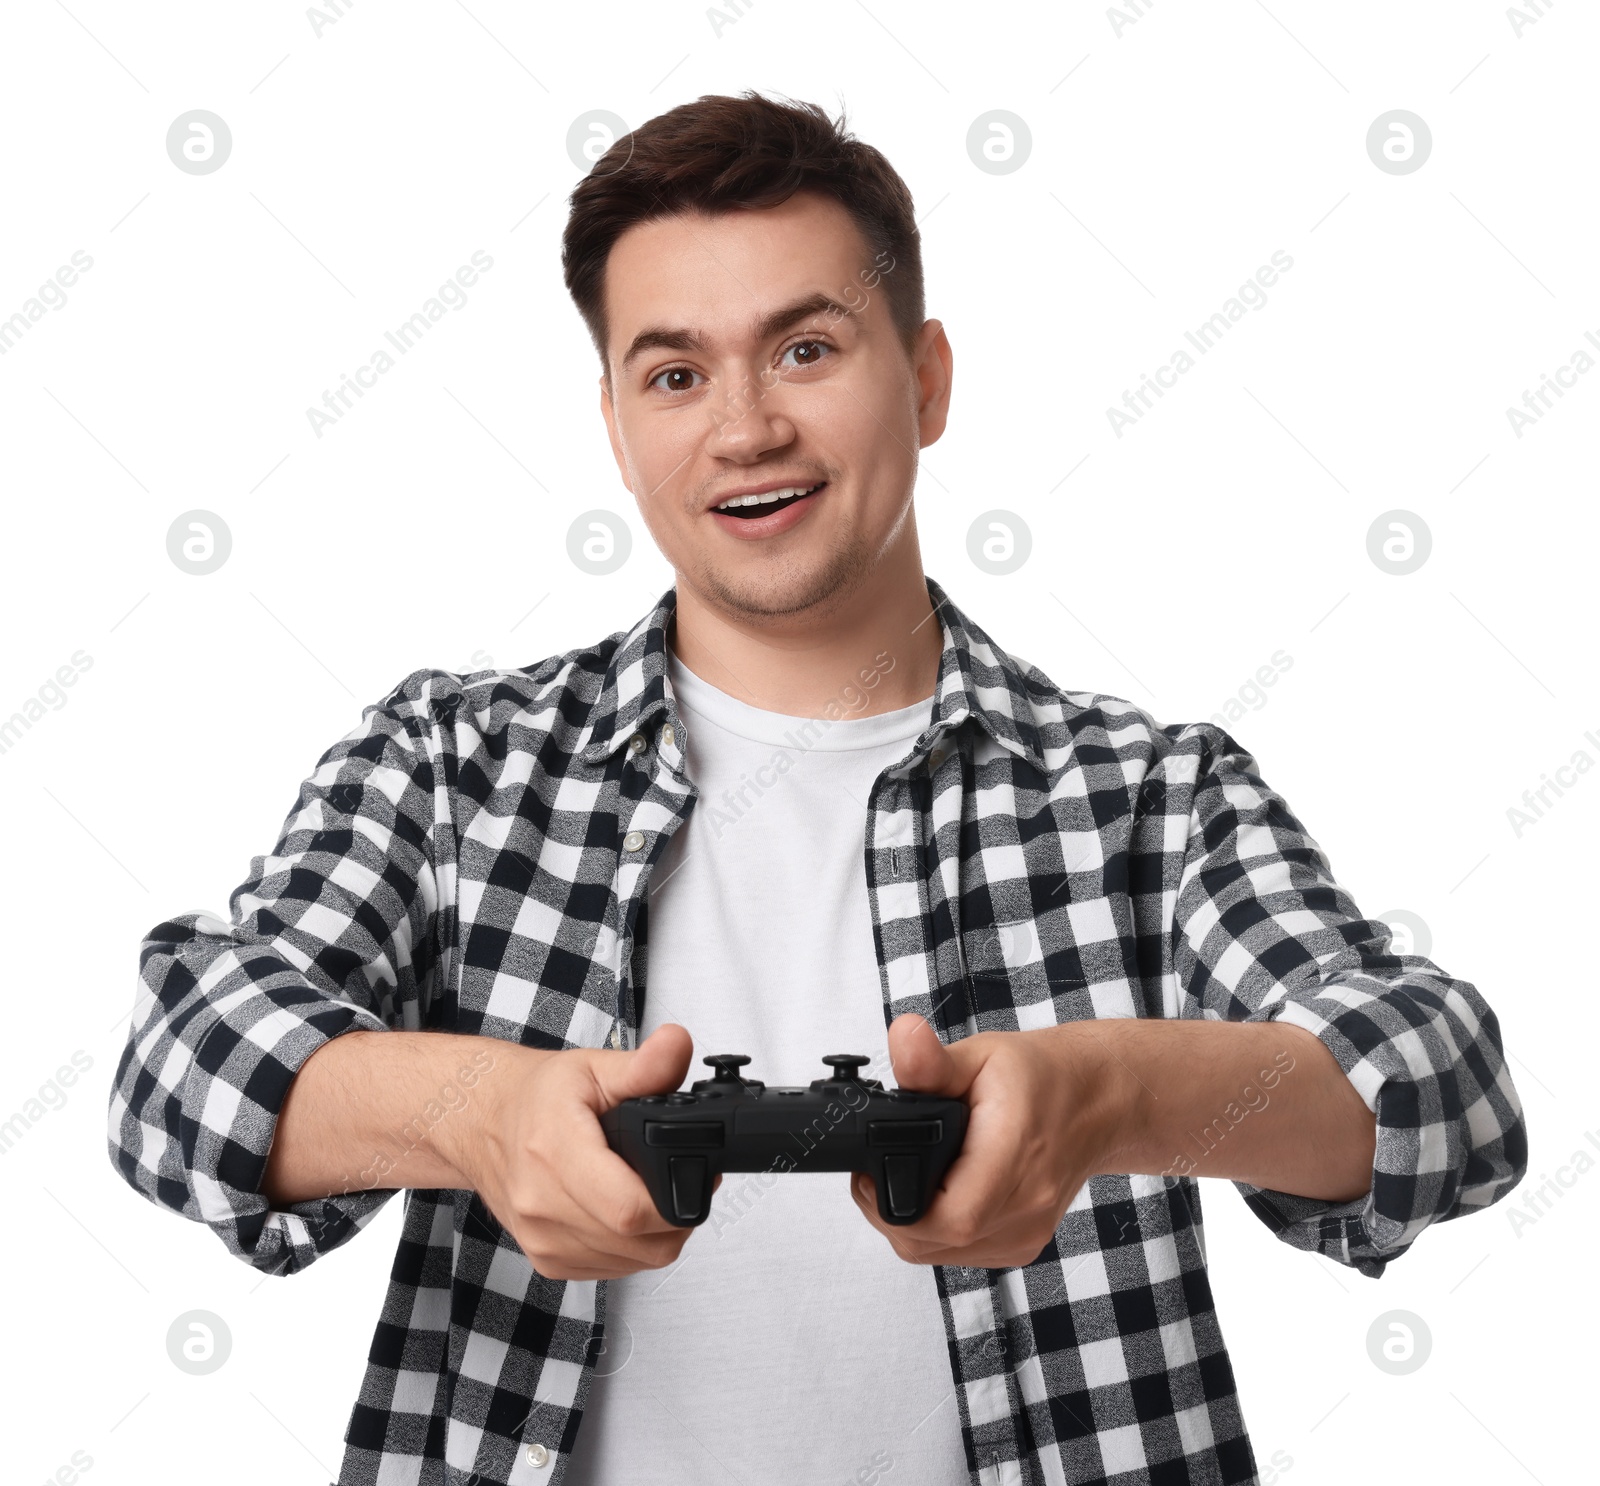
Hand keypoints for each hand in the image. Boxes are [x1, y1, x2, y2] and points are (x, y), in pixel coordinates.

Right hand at [439, 1023, 707, 1280]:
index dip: (674, 1200)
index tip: (694, 1176)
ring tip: (652, 1191)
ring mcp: (542, 1240)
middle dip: (676, 1216)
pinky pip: (612, 1271)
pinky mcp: (547, 1261)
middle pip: (637, 1241)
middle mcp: (542, 1205)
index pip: (628, 1209)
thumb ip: (644, 1065)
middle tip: (681, 1180)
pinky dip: (632, 1248)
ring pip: (632, 1262)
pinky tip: (627, 1213)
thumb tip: (678, 1045)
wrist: (482, 1124)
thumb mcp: (593, 1067)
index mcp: (554, 1153)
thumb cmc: (534, 1097)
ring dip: (656, 1235)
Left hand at [850, 1013, 1119, 1268]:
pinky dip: (939, 1231)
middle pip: (933, 1243)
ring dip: (913, 1223)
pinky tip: (940, 1192)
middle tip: (878, 1171)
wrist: (1095, 1101)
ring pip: (942, 1254)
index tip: (872, 1174)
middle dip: (890, 1211)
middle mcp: (1026, 1208)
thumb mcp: (981, 1055)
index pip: (949, 1216)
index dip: (893, 1204)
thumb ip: (933, 1062)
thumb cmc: (1042, 1077)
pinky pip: (962, 1254)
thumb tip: (902, 1037)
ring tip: (911, 1174)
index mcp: (1015, 1157)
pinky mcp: (1022, 1245)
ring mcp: (1026, 1234)